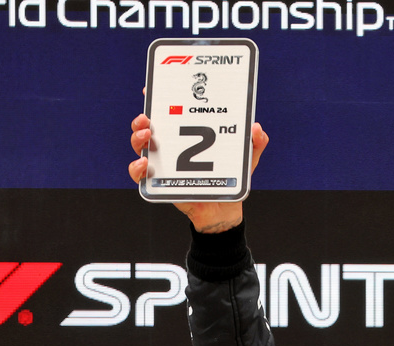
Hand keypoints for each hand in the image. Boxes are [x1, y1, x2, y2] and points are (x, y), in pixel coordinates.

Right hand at [128, 112, 267, 232]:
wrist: (224, 209)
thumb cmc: (231, 179)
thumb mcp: (247, 158)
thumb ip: (256, 142)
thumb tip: (256, 128)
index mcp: (187, 133)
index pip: (170, 112)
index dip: (158, 99)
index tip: (152, 89)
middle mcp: (170, 145)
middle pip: (147, 126)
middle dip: (142, 118)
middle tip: (147, 117)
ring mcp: (162, 162)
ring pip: (140, 145)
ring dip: (138, 137)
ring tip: (147, 135)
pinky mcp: (158, 182)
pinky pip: (140, 175)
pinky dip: (137, 167)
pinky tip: (146, 163)